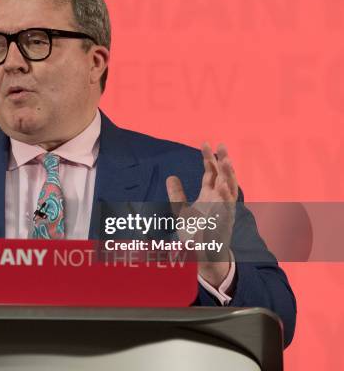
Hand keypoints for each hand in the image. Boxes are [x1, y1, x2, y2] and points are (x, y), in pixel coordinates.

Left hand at [166, 143, 237, 286]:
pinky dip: (226, 198)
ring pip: (229, 189)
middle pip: (223, 176)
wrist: (202, 256)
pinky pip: (228, 209)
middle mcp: (219, 200)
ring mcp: (224, 211)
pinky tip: (223, 186)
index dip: (209, 158)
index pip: (211, 172)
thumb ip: (177, 194)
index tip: (205, 143)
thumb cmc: (194, 234)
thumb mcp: (182, 211)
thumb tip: (171, 176)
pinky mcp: (225, 223)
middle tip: (220, 145)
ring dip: (228, 175)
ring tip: (226, 160)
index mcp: (210, 195)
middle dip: (222, 161)